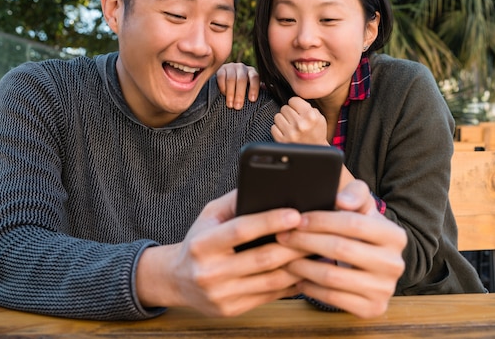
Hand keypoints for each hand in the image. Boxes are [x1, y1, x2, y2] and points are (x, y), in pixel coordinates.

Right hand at [136, 190, 305, 316]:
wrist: (176, 280)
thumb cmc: (199, 241)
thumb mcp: (209, 215)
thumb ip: (235, 200)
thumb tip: (266, 185)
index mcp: (202, 245)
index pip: (241, 230)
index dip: (270, 221)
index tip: (295, 214)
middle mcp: (209, 272)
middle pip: (263, 258)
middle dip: (294, 244)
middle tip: (317, 233)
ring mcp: (221, 295)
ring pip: (271, 280)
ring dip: (298, 266)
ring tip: (317, 251)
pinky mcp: (231, 310)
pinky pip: (269, 296)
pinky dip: (290, 284)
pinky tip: (305, 272)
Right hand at [216, 63, 259, 108]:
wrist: (227, 80)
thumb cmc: (243, 87)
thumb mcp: (251, 87)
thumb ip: (259, 88)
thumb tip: (270, 89)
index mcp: (251, 72)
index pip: (254, 78)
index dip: (254, 88)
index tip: (252, 100)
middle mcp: (242, 68)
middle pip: (241, 79)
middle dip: (240, 94)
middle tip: (238, 106)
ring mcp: (231, 67)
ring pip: (231, 79)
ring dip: (230, 93)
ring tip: (230, 104)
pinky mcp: (220, 69)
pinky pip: (221, 77)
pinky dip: (223, 87)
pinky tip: (224, 95)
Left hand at [271, 97, 327, 144]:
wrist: (315, 150)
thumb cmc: (316, 132)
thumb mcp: (319, 117)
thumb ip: (307, 106)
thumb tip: (293, 101)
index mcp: (310, 116)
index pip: (293, 100)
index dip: (295, 104)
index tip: (297, 110)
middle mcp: (300, 124)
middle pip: (284, 108)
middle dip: (289, 112)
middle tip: (295, 119)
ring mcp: (290, 133)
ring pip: (277, 116)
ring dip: (283, 120)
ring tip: (290, 125)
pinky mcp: (282, 141)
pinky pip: (273, 127)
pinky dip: (278, 129)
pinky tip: (286, 132)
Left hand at [277, 180, 406, 318]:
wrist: (375, 266)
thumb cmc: (362, 231)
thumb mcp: (363, 207)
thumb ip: (355, 194)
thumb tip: (341, 201)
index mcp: (395, 235)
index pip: (354, 224)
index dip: (322, 220)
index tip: (297, 219)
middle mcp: (394, 264)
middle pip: (341, 249)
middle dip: (306, 241)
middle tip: (283, 237)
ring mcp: (385, 289)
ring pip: (332, 276)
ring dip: (302, 266)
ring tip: (285, 257)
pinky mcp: (373, 309)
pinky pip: (332, 298)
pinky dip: (310, 288)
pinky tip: (299, 278)